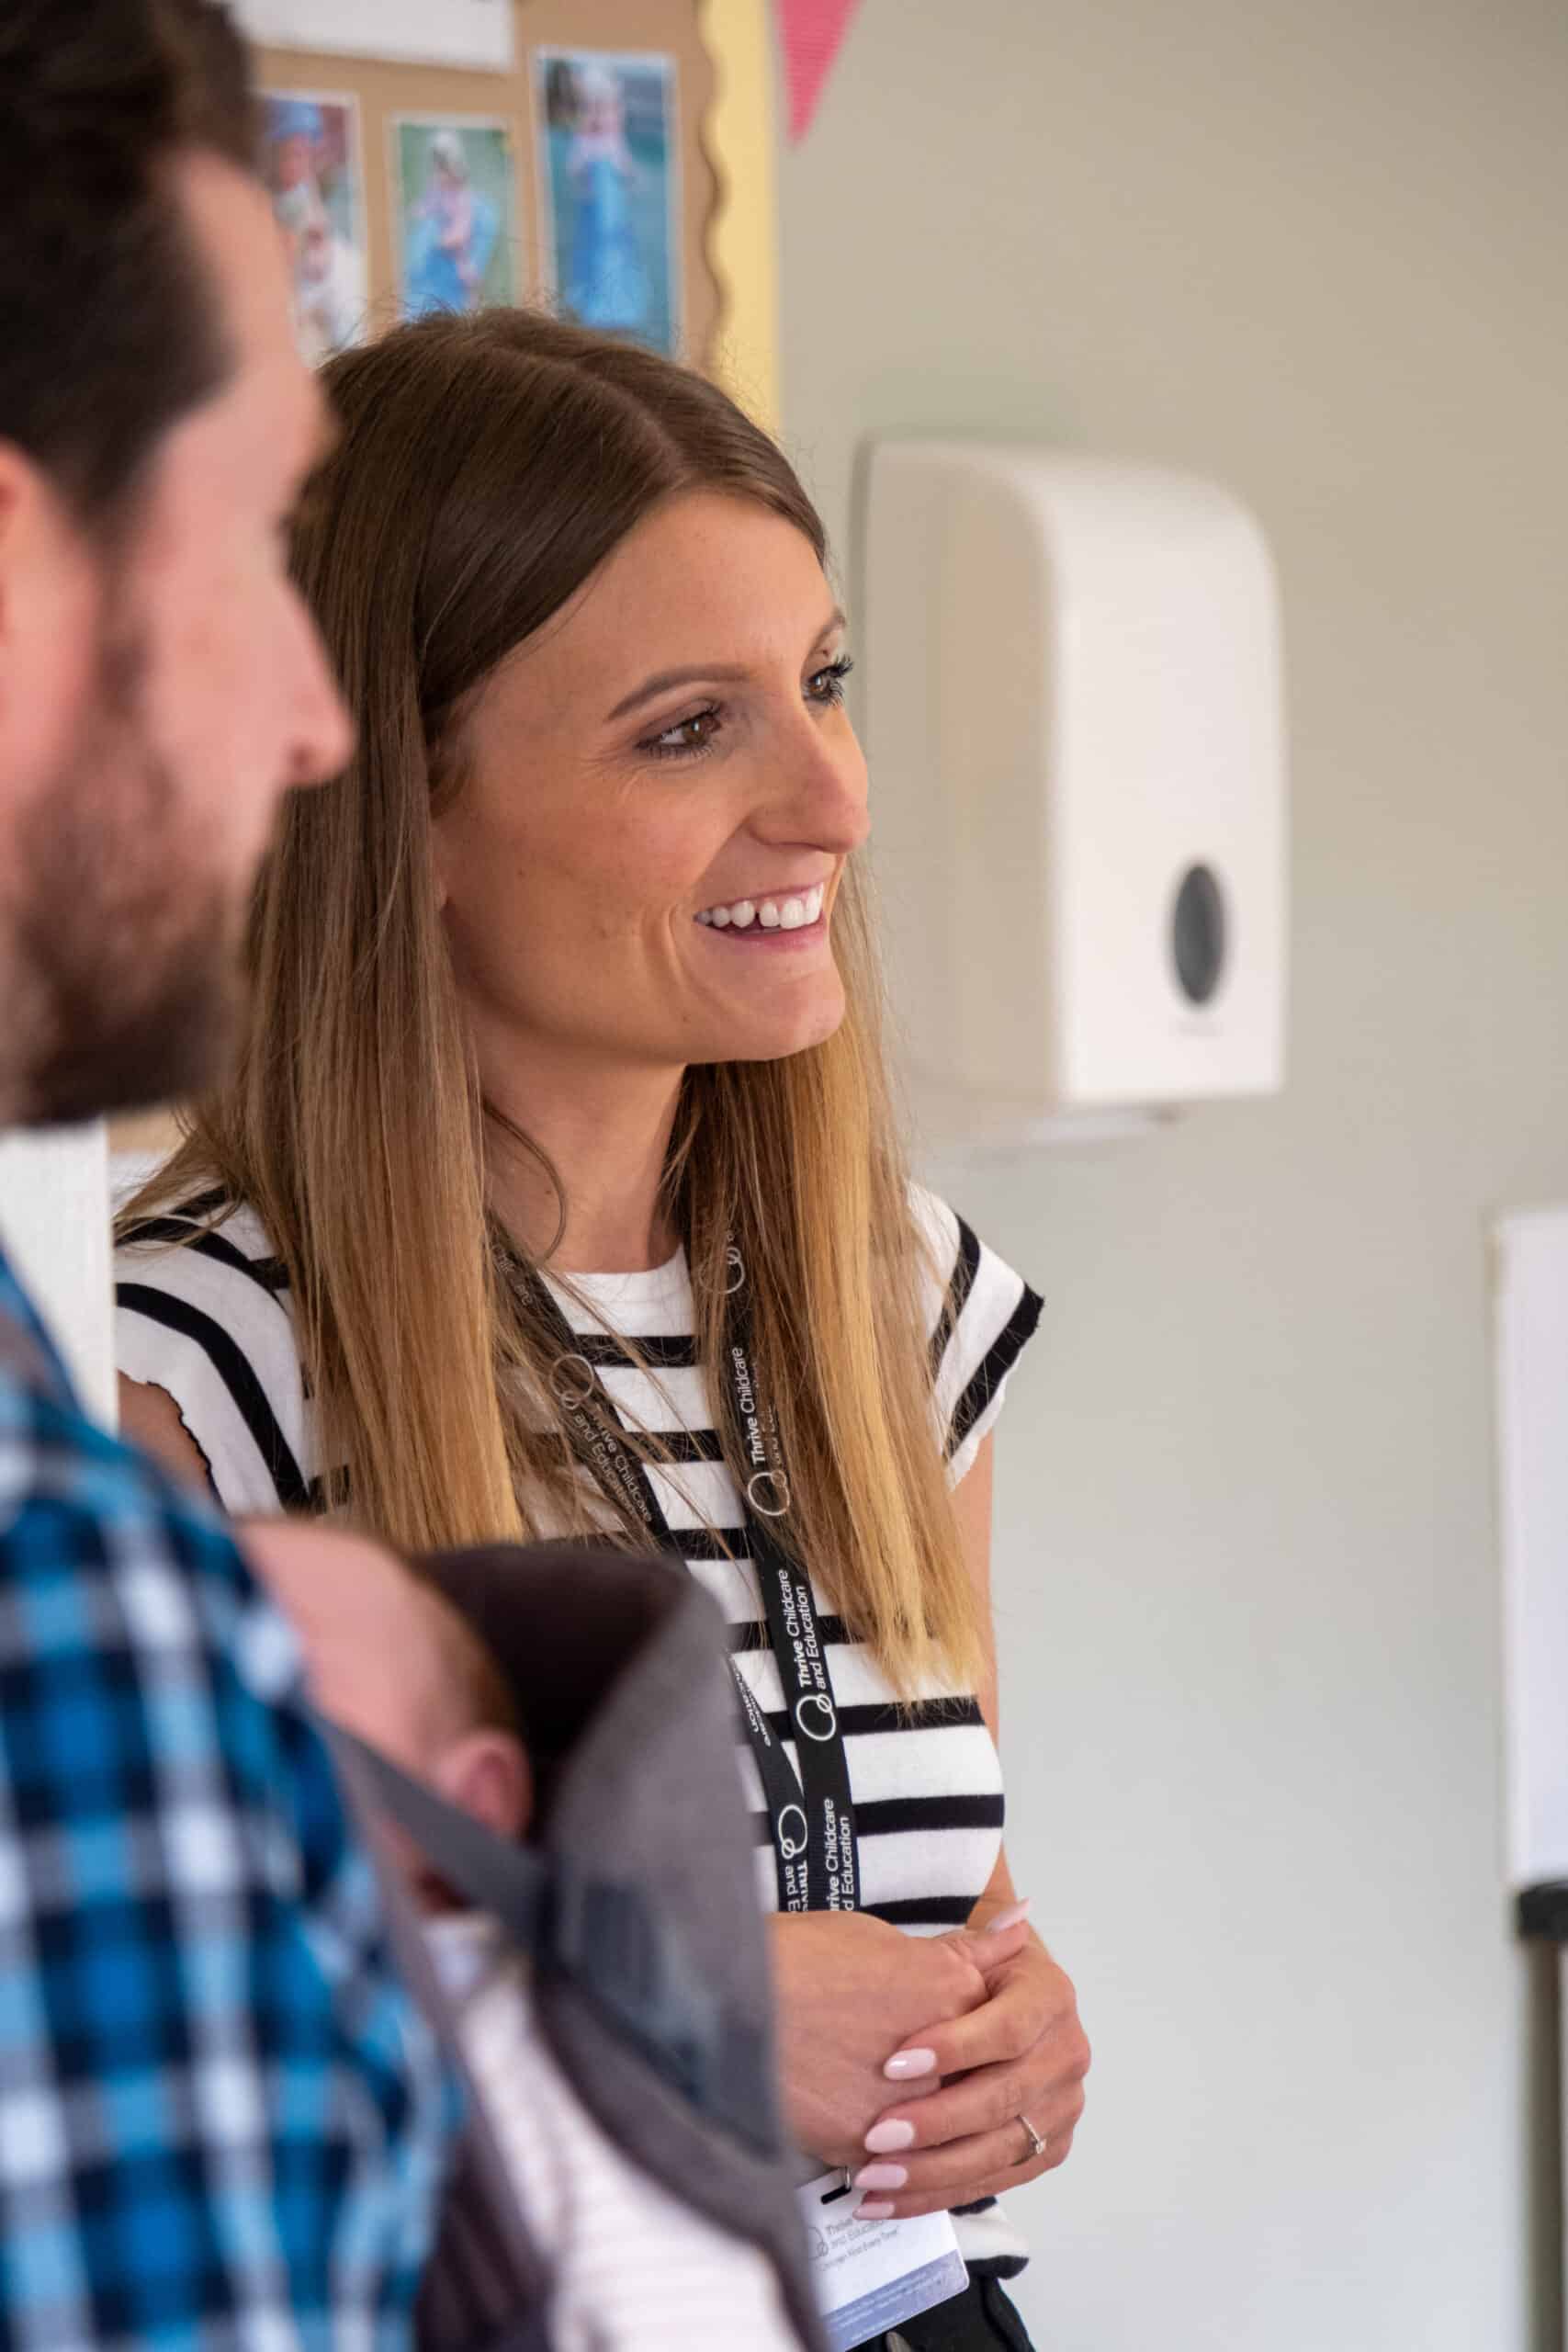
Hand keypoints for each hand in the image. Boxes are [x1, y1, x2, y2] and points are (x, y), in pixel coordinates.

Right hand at [768, 1912, 1022, 2168]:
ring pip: (941, 2137)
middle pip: (976, 2086)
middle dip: (957, 2090)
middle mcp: (941, 2053)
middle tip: (918, 2083)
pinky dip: (888, 2163)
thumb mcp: (879, 1936)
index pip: (998, 2024)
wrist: (727, 2001)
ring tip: (895, 2123)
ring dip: (926, 2135)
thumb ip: (958, 1948)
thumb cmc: (795, 1960)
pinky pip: (897, 2167)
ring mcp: (908, 2106)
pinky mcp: (868, 2147)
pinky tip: (871, 2149)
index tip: (957, 2037)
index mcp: (951, 1990)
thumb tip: (1018, 1922)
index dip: (974, 2033)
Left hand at [850, 1928, 1089, 2218]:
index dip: (951, 2050)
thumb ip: (977, 1946)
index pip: (1005, 2032)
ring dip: (929, 2173)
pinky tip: (888, 2201)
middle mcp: (1067, 2057)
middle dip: (934, 2123)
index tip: (892, 2065)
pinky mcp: (1045, 2151)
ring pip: (995, 2152)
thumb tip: (1016, 1915)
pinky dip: (935, 2195)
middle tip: (876, 2137)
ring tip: (873, 2179)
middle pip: (1000, 2100)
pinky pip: (990, 2182)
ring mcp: (1061, 2109)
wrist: (994, 2008)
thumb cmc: (969, 1979)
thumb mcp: (965, 1956)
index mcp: (1052, 2000)